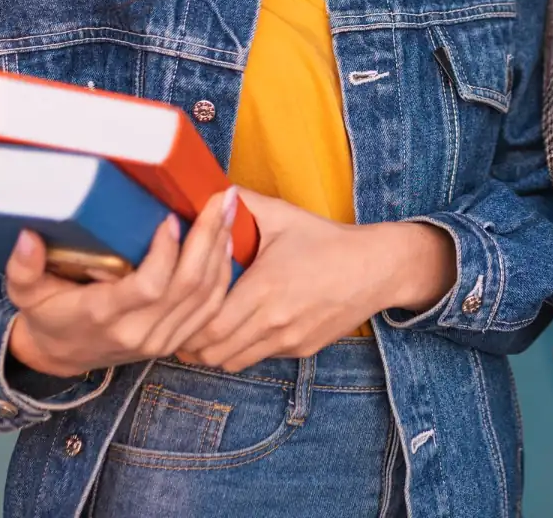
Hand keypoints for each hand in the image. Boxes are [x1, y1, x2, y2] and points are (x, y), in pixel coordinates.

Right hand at [4, 187, 237, 378]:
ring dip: (222, 250)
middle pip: (188, 286)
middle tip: (222, 198)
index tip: (172, 217)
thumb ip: (23, 267)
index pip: (148, 286)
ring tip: (230, 210)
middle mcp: (138, 332)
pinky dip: (224, 275)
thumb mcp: (25, 292)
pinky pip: (211, 309)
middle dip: (209, 237)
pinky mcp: (175, 341)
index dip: (166, 253)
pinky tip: (228, 242)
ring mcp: (161, 341)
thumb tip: (27, 236)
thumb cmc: (46, 315)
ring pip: (206, 297)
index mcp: (103, 316)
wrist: (60, 357)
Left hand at [175, 189, 454, 372]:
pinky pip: (260, 358)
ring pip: (234, 362)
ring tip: (207, 330)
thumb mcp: (282, 214)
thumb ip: (241, 202)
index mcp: (264, 286)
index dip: (186, 323)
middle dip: (193, 342)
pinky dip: (244, 349)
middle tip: (181, 325)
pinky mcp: (302, 350)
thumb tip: (206, 189)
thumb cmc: (325, 239)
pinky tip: (243, 327)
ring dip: (216, 350)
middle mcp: (275, 320)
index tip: (176, 311)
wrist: (376, 268)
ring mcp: (289, 340)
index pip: (208, 325)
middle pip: (214, 351)